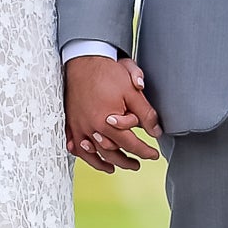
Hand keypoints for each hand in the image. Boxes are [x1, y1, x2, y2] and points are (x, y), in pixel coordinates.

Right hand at [64, 54, 160, 172]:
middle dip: (127, 160)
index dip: (144, 151)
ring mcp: (79, 127)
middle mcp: (92, 128)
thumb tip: (156, 132)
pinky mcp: (71, 123)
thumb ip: (146, 114)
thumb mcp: (133, 92)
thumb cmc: (108, 73)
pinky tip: (96, 160)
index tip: (154, 154)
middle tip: (139, 163)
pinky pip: (77, 147)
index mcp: (108, 122)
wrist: (83, 60)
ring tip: (118, 166)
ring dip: (107, 163)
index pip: (130, 144)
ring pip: (94, 154)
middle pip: (112, 153)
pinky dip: (87, 157)